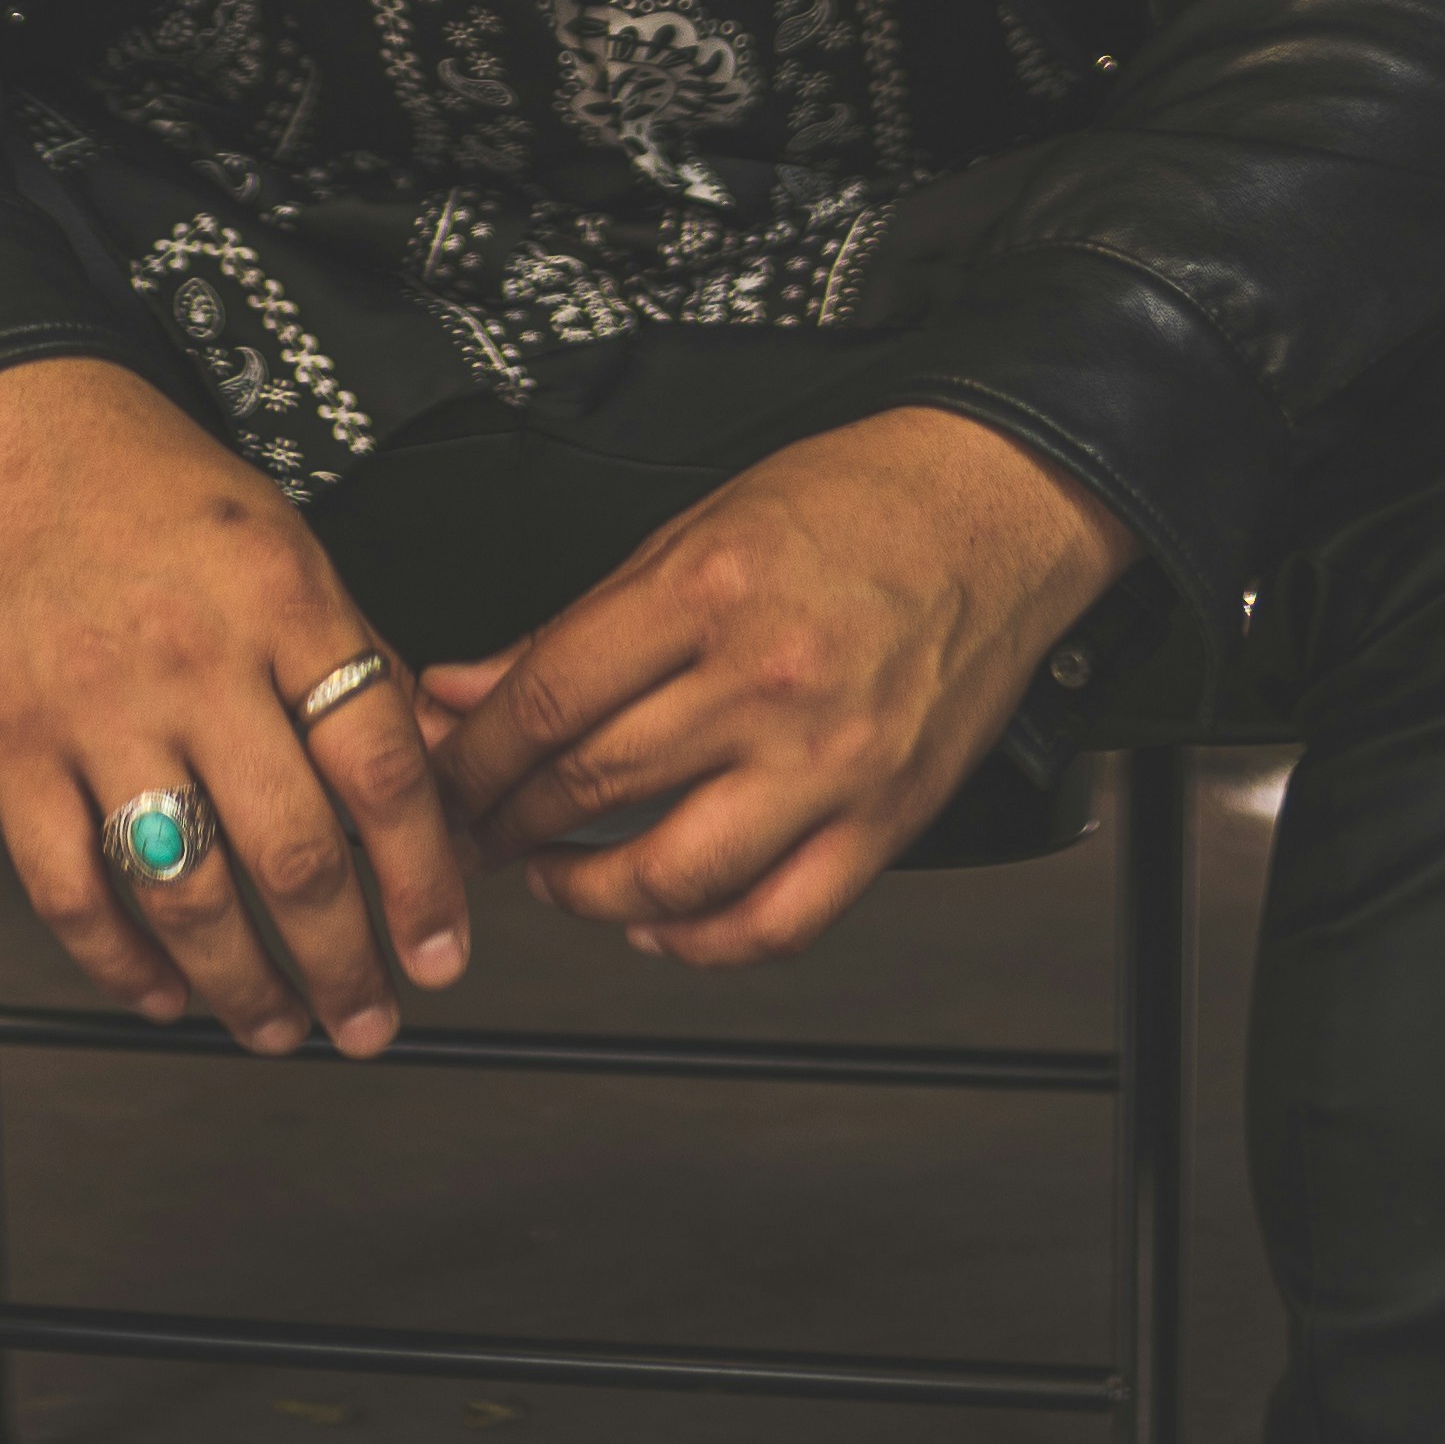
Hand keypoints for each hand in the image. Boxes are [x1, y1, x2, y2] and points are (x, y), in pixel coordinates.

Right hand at [0, 356, 467, 1058]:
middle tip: (368, 1018)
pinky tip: (164, 988)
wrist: (13, 429)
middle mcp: (193, 657)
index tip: (440, 949)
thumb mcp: (288, 543)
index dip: (422, 878)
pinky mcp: (10, 742)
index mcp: (282, 599)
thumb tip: (425, 780)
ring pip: (186, 893)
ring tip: (279, 1023)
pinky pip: (72, 888)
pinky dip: (123, 962)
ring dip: (244, 986)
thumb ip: (352, 657)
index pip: (380, 765)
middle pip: (292, 853)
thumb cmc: (157, 489)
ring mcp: (95, 706)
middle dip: (344, 964)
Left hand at [424, 404, 1134, 969]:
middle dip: (506, 822)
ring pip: (672, 875)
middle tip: (472, 831)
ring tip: (551, 879)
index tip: (443, 772)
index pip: (549, 697)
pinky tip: (660, 925)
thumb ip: (579, 623)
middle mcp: (768, 680)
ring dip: (586, 895)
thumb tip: (467, 685)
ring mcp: (830, 760)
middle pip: (593, 784)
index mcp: (710, 589)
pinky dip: (702, 943)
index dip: (474, 752)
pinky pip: (777, 921)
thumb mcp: (697, 528)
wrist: (1001, 506)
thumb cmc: (860, 501)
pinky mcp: (885, 819)